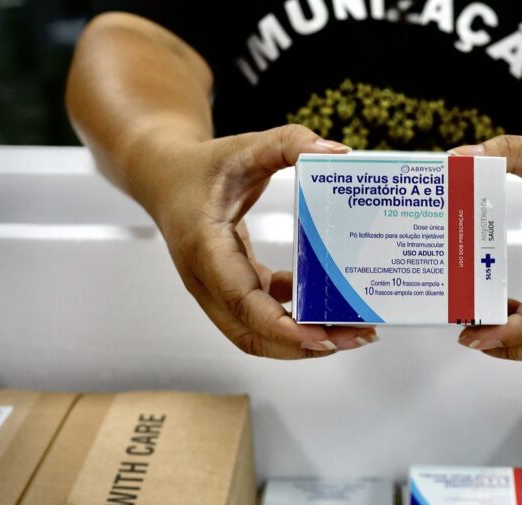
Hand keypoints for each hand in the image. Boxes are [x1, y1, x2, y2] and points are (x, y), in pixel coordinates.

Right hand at [137, 124, 378, 358]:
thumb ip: (289, 142)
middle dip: (305, 345)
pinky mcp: (233, 287)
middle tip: (356, 337)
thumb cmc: (202, 166)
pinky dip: (296, 319)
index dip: (281, 325)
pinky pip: (264, 316)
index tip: (320, 336)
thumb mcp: (246, 147)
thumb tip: (336, 152)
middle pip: (253, 333)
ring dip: (304, 341)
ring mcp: (217, 289)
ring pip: (258, 334)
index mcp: (205, 247)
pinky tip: (330, 307)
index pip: (241, 300)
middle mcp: (207, 279)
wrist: (165, 177)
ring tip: (353, 332)